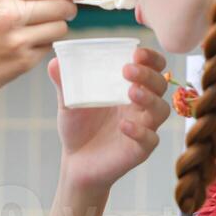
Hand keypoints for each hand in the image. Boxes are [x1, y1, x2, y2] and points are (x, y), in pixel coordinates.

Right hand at [0, 0, 84, 103]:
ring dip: (56, 28)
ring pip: (60, 28)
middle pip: (62, 6)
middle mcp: (11, 13)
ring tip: (38, 31)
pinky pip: (47, 48)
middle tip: (67, 11)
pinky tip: (24, 47)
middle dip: (69, 8)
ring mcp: (18, 39)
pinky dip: (41, 46)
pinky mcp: (22, 61)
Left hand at [50, 47, 169, 190]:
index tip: (137, 52)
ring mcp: (144, 127)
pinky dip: (140, 131)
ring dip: (149, 98)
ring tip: (131, 92)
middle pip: (160, 85)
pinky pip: (150, 139)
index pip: (152, 67)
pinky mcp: (140, 149)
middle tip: (127, 70)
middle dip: (148, 75)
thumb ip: (65, 83)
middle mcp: (141, 106)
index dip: (150, 58)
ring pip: (161, 110)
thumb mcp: (68, 103)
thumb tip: (54, 62)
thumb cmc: (78, 127)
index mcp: (129, 88)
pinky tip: (123, 125)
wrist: (75, 163)